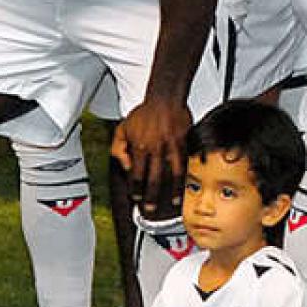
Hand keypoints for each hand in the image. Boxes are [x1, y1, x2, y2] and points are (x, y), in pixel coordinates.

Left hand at [118, 96, 191, 212]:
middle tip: (151, 208)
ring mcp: (171, 146)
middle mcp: (156, 148)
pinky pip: (186, 162)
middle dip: (152, 196)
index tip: (136, 198)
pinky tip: (188, 184)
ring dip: (174, 190)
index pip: (137, 174)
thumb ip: (118, 148)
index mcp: (140, 147)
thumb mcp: (122, 128)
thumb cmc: (145, 112)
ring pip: (174, 173)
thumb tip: (125, 165)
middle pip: (154, 178)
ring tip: (175, 202)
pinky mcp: (184, 141)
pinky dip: (187, 175)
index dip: (136, 189)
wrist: (164, 98)